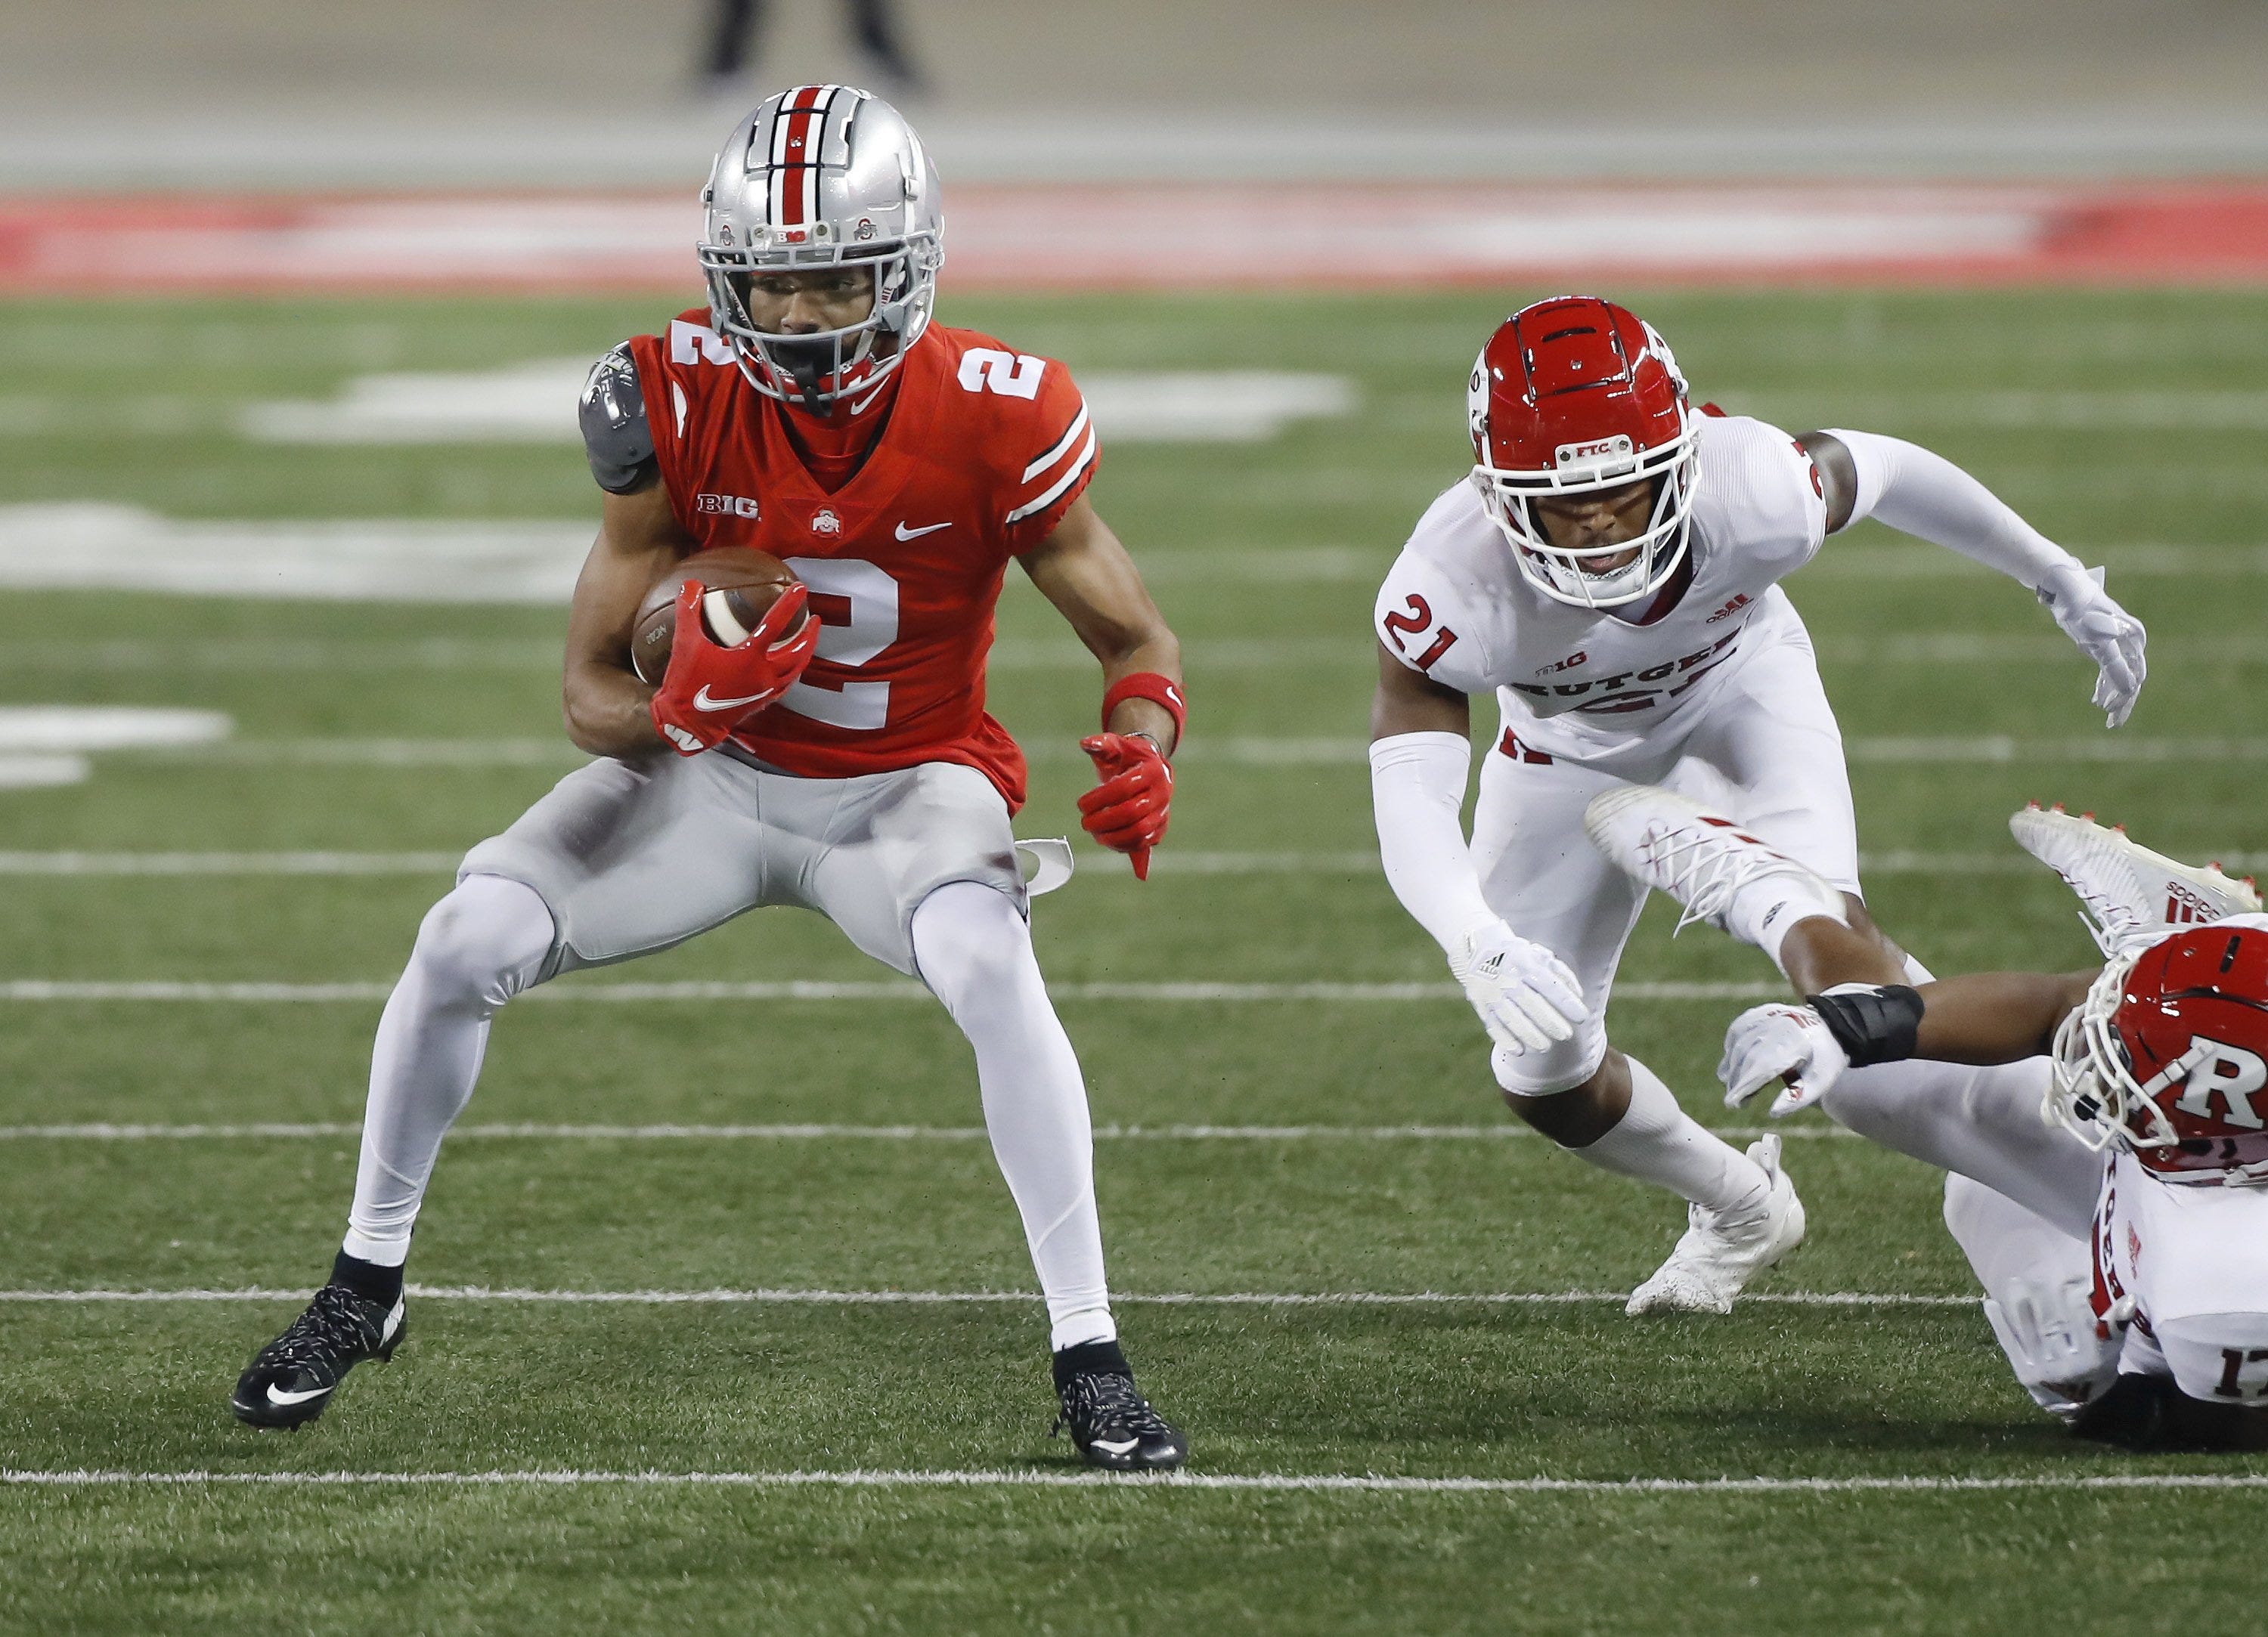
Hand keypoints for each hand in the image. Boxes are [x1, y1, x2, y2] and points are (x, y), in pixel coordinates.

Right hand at [649, 581, 818, 754]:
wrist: (688, 722)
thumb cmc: (686, 684)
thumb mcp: (685, 643)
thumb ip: (688, 611)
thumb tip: (690, 584)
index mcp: (748, 658)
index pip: (775, 624)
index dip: (789, 604)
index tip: (801, 589)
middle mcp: (763, 675)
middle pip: (798, 651)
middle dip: (810, 634)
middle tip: (815, 619)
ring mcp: (765, 690)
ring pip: (796, 670)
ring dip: (805, 653)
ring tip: (808, 641)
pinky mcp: (761, 702)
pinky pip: (785, 685)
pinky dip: (793, 672)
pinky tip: (790, 668)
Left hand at [1078, 732, 1171, 878]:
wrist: (1149, 767)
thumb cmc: (1128, 756)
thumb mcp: (1116, 745)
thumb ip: (1100, 744)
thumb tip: (1084, 744)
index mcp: (1153, 770)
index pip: (1124, 788)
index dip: (1099, 799)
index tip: (1081, 804)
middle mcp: (1163, 792)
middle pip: (1132, 812)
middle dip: (1104, 820)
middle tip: (1085, 822)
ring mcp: (1163, 812)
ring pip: (1140, 832)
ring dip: (1113, 837)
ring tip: (1094, 834)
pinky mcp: (1160, 828)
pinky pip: (1143, 843)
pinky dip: (1123, 846)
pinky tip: (1106, 840)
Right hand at [1450, 922, 1584, 1055]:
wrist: (1480, 948)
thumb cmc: (1520, 957)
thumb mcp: (1541, 956)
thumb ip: (1561, 974)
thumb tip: (1578, 995)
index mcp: (1526, 963)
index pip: (1549, 986)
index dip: (1566, 1003)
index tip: (1582, 1018)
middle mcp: (1507, 977)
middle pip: (1530, 1004)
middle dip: (1550, 1022)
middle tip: (1566, 1035)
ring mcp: (1492, 992)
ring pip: (1511, 1017)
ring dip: (1529, 1034)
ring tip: (1546, 1046)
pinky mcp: (1480, 1004)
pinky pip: (1492, 1024)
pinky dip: (1505, 1039)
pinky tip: (1519, 1050)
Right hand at [1719, 1003, 1848, 1115]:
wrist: (1829, 1026)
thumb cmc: (1823, 1059)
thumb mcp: (1819, 1082)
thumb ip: (1797, 1098)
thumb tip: (1773, 1113)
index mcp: (1795, 1045)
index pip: (1762, 1067)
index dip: (1744, 1086)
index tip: (1732, 1103)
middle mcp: (1777, 1027)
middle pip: (1747, 1058)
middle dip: (1737, 1081)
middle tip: (1734, 1103)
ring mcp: (1766, 1017)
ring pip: (1738, 1045)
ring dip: (1732, 1068)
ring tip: (1733, 1088)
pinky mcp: (1758, 1013)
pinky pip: (1736, 1032)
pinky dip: (1731, 1050)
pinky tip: (1732, 1065)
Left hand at [2036, 564, 2145, 727]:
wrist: (2067, 588)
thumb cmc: (2081, 612)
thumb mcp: (2095, 640)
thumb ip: (2114, 664)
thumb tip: (2131, 688)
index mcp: (2134, 639)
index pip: (2134, 676)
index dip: (2124, 697)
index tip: (2109, 713)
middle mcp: (2131, 641)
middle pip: (2131, 677)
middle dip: (2122, 701)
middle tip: (2112, 723)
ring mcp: (2119, 641)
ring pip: (2120, 674)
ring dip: (2114, 695)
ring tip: (2107, 716)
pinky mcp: (2106, 642)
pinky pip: (2110, 667)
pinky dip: (2106, 683)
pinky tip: (2098, 698)